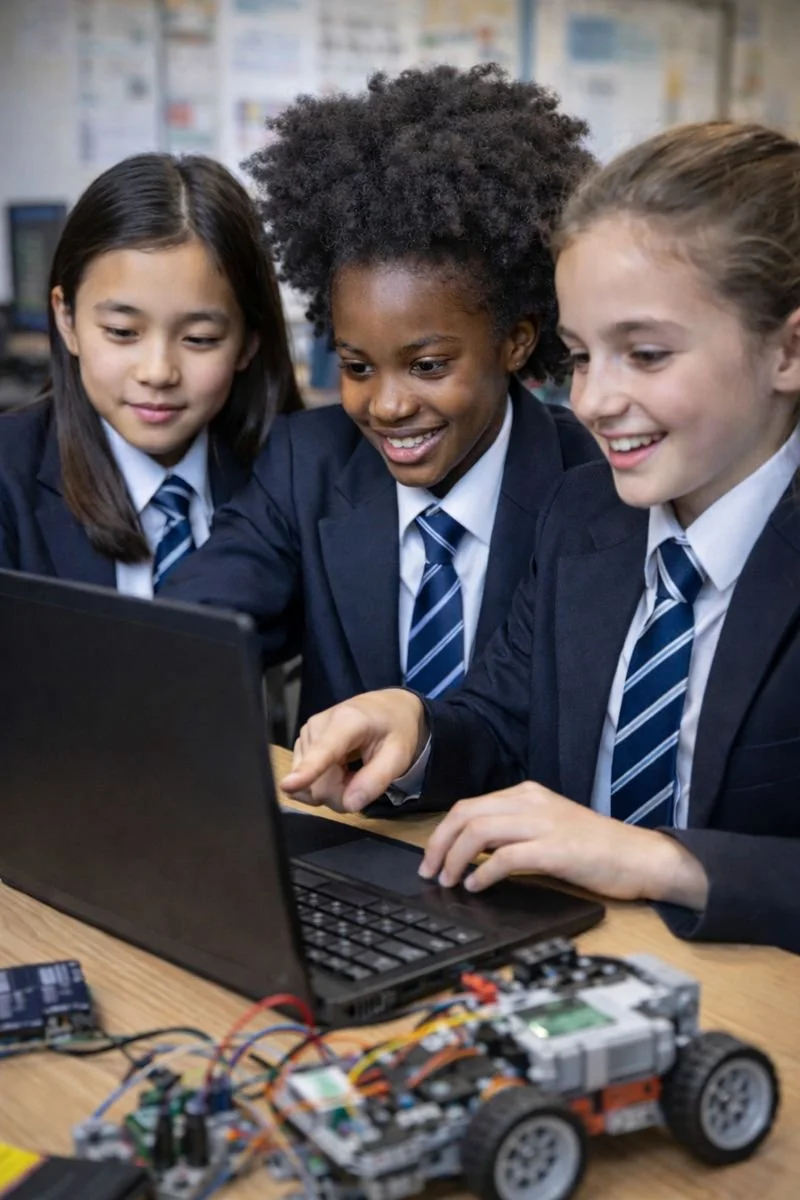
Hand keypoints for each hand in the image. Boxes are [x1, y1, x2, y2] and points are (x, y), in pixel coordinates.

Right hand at [281, 689, 426, 812]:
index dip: (307, 771)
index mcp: (347, 721)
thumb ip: (376, 780)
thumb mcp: (399, 755)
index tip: (287, 786)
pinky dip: (325, 784)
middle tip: (364, 781)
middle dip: (341, 794)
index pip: (325, 750)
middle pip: (317, 782)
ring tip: (353, 772)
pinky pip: (306, 781)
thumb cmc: (396, 729)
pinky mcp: (301, 744)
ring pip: (310, 786)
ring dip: (334, 789)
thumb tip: (350, 805)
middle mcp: (318, 725)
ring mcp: (305, 735)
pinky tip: (340, 770)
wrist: (386, 708)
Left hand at [419, 781, 708, 908]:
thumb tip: (473, 853)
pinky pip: (505, 857)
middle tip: (431, 871)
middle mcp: (532, 802)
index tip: (432, 857)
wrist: (641, 857)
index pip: (469, 806)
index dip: (443, 832)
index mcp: (528, 794)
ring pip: (479, 832)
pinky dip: (483, 873)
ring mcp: (544, 823)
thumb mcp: (550, 827)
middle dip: (440, 844)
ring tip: (449, 881)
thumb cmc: (597, 848)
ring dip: (456, 859)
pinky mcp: (556, 849)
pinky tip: (477, 887)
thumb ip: (515, 831)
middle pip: (466, 815)